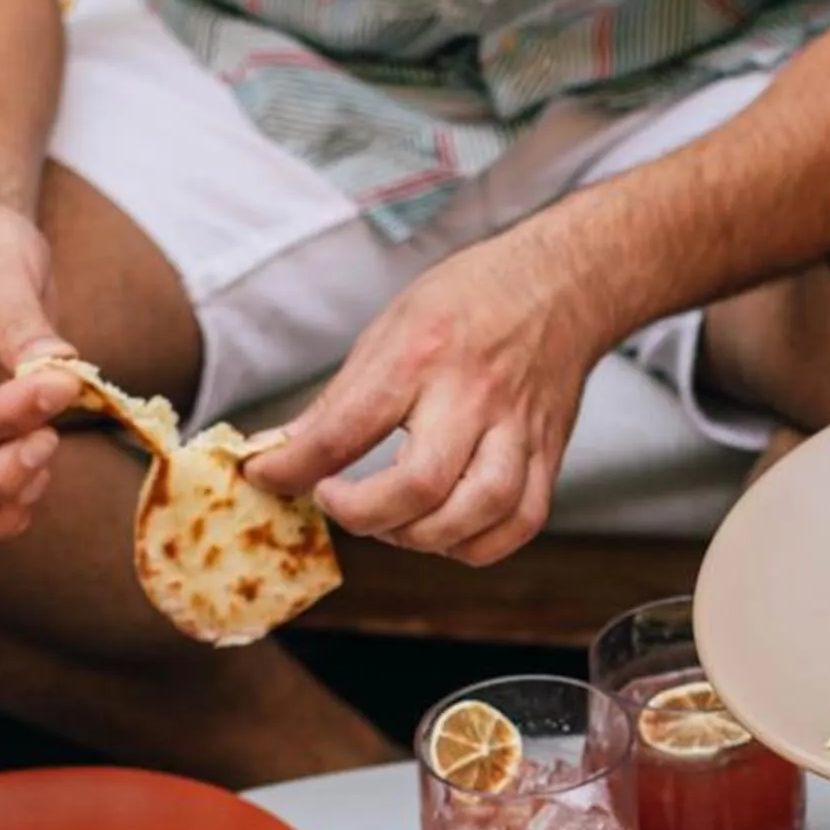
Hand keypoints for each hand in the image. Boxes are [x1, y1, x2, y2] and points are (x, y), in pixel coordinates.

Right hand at [0, 195, 85, 473]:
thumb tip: (60, 372)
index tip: (64, 389)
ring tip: (50, 451)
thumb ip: (24, 325)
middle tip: (53, 440)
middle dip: (2, 469)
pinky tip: (40, 474)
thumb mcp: (2, 269)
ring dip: (8, 488)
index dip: (8, 414)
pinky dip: (8, 492)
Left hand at [244, 238, 608, 563]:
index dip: (294, 466)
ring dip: (422, 536)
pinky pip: (521, 522)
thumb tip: (277, 450)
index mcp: (423, 353)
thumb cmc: (470, 302)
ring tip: (391, 522)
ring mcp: (518, 429)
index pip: (347, 428)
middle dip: (363, 513)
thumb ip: (338, 399)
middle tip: (334, 501)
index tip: (266, 477)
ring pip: (479, 511)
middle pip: (421, 483)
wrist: (563, 285)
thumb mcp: (391, 328)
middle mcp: (474, 395)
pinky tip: (445, 531)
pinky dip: (477, 544)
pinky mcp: (548, 454)